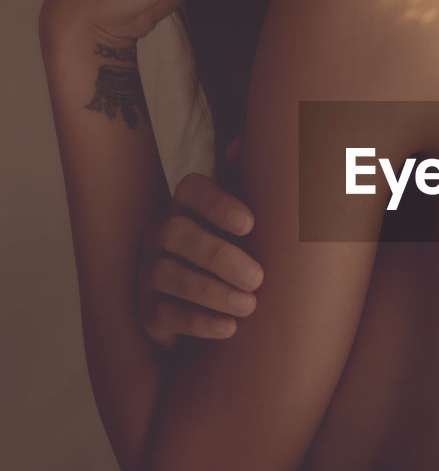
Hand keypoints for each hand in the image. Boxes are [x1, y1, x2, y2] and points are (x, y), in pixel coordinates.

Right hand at [137, 139, 262, 348]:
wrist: (220, 312)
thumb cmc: (241, 256)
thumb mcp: (250, 225)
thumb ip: (250, 187)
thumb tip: (242, 142)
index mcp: (188, 207)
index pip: (190, 190)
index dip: (216, 203)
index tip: (251, 223)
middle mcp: (161, 234)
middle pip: (177, 233)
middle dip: (219, 255)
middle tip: (258, 277)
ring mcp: (150, 272)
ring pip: (168, 274)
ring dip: (211, 291)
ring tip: (249, 305)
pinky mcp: (148, 311)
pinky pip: (164, 313)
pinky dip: (198, 321)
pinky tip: (229, 328)